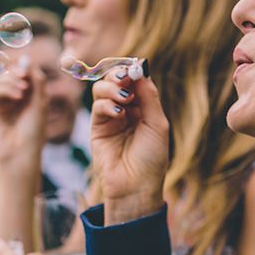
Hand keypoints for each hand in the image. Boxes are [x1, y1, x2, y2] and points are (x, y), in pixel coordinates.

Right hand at [0, 61, 46, 170]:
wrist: (21, 152)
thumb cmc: (34, 131)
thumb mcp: (40, 104)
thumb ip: (37, 82)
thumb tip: (28, 62)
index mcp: (27, 96)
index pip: (22, 74)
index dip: (24, 68)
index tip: (29, 69)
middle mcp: (13, 98)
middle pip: (9, 74)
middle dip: (17, 71)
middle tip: (25, 76)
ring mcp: (1, 103)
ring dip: (11, 79)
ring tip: (23, 91)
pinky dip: (6, 88)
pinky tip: (18, 96)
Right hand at [90, 67, 168, 222]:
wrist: (135, 186)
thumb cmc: (151, 158)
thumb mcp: (157, 124)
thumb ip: (149, 97)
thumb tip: (141, 70)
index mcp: (144, 108)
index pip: (136, 80)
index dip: (133, 71)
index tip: (135, 68)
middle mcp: (127, 110)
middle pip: (116, 79)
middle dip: (119, 74)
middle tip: (126, 78)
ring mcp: (111, 117)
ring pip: (103, 88)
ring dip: (112, 87)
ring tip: (124, 98)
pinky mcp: (97, 127)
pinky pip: (97, 106)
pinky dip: (106, 104)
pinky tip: (118, 113)